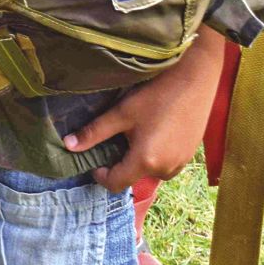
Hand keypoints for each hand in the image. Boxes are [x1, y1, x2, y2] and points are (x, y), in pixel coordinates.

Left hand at [64, 26, 226, 192]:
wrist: (195, 81)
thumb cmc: (156, 95)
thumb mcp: (121, 113)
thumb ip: (94, 133)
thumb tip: (68, 145)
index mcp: (146, 162)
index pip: (116, 183)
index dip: (100, 174)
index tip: (95, 157)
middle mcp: (166, 170)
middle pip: (132, 176)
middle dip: (120, 161)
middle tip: (117, 135)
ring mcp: (181, 164)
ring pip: (149, 170)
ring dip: (138, 158)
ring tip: (136, 130)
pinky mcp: (190, 156)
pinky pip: (165, 163)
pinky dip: (154, 154)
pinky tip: (154, 130)